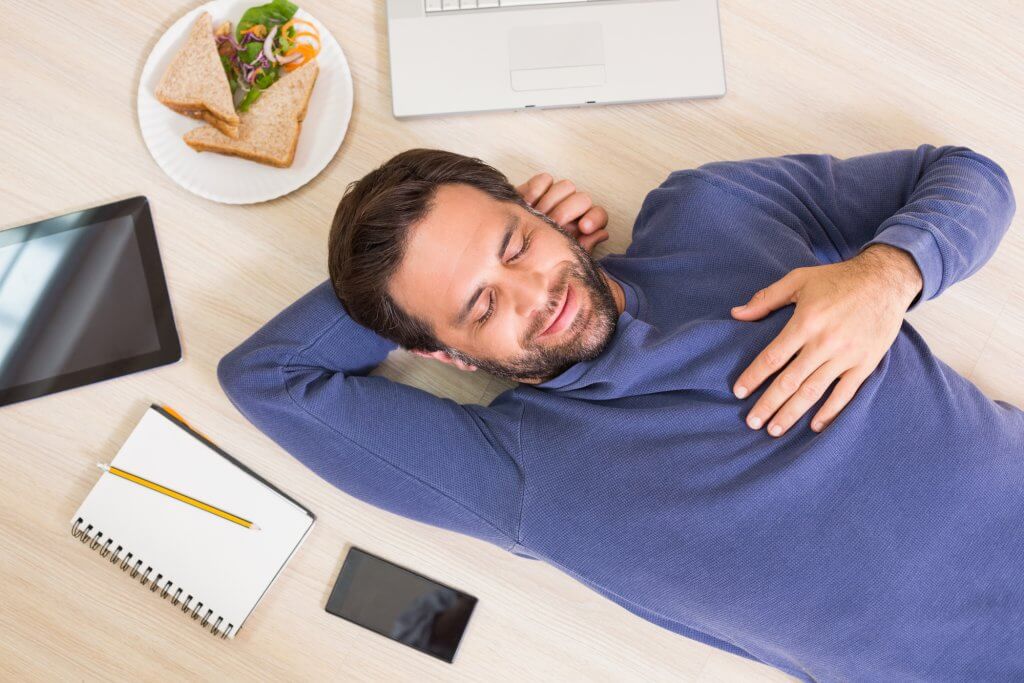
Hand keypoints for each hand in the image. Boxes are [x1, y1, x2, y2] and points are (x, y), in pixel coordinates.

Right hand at [516, 173, 609, 252]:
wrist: (508, 255)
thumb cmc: (536, 260)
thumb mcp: (562, 260)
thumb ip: (584, 247)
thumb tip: (603, 233)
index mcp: (581, 226)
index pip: (598, 214)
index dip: (594, 218)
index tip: (584, 228)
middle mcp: (570, 210)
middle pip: (583, 198)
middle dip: (568, 211)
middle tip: (554, 222)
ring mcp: (553, 198)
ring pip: (566, 186)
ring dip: (552, 202)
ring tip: (538, 215)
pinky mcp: (535, 189)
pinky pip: (544, 180)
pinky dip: (537, 190)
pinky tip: (527, 204)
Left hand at [730, 244, 922, 435]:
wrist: (886, 280)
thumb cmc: (838, 279)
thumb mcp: (798, 280)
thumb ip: (766, 298)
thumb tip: (736, 314)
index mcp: (806, 322)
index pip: (773, 357)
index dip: (754, 377)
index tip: (738, 392)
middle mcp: (825, 342)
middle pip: (790, 381)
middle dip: (768, 404)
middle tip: (752, 422)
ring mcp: (847, 356)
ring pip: (814, 391)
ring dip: (792, 413)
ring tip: (774, 430)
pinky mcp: (865, 364)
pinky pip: (845, 393)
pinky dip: (830, 412)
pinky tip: (814, 426)